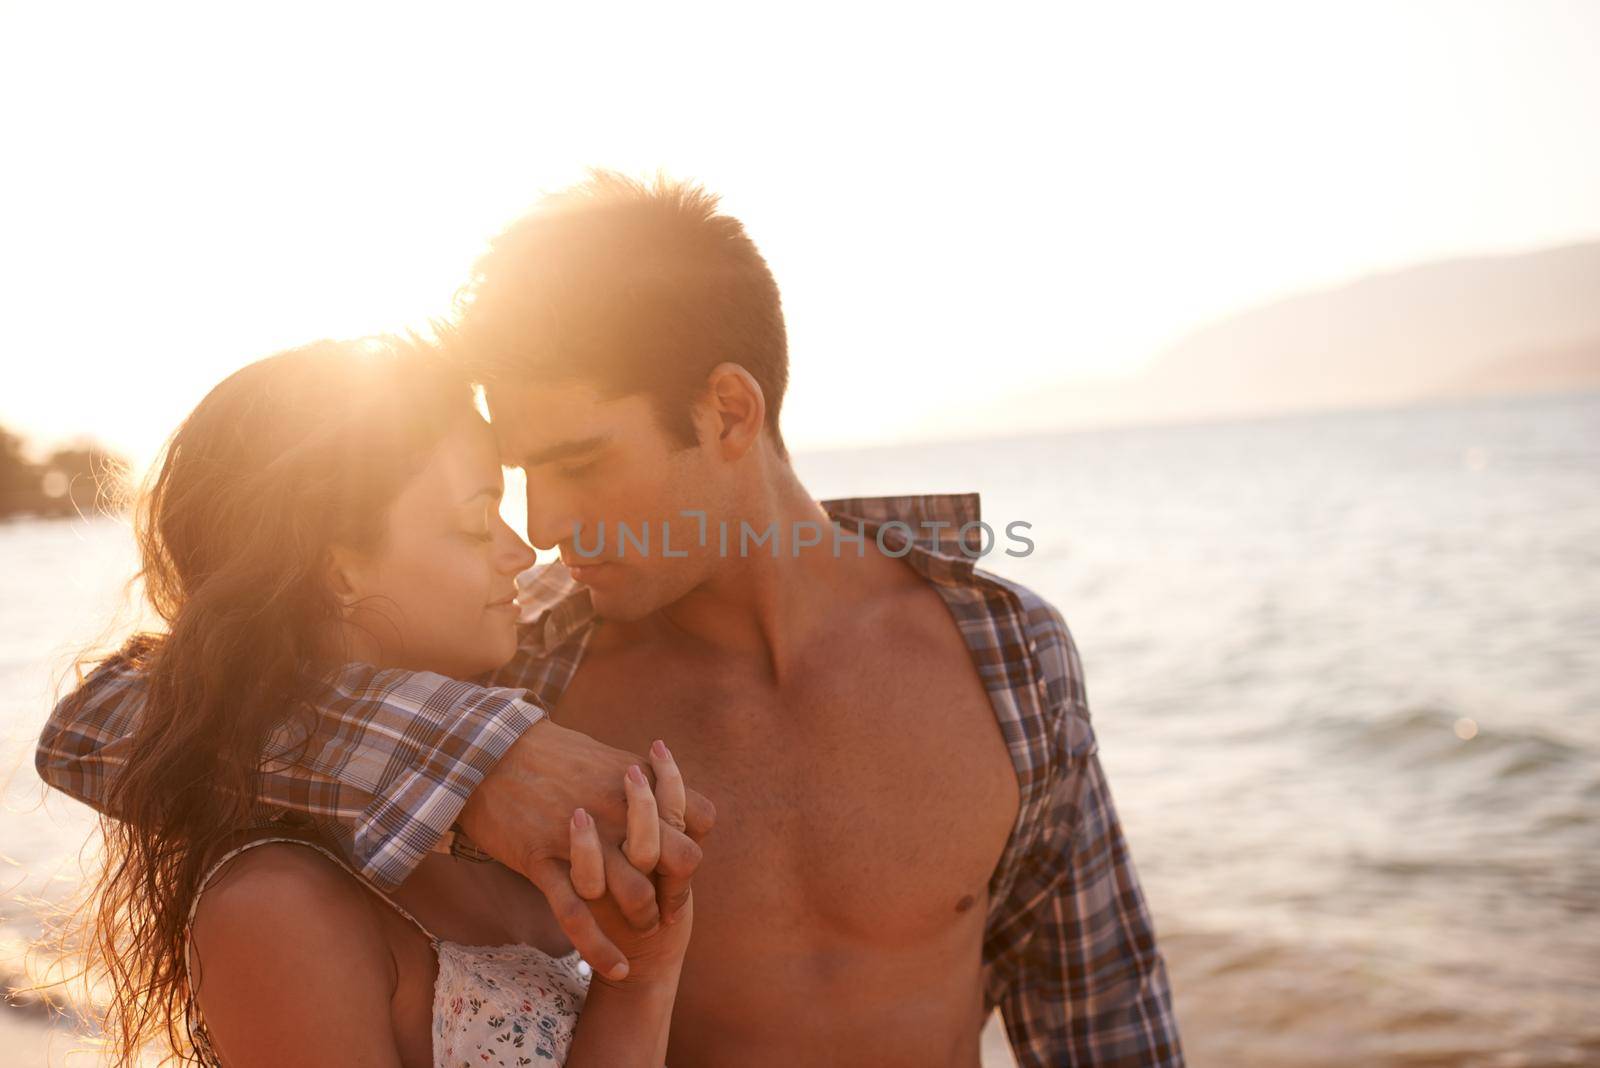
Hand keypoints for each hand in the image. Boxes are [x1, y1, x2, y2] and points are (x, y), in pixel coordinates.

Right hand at [457, 719, 713, 980]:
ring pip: (635, 892)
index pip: (700, 816)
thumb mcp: (604, 755)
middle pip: (680, 858)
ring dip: (644, 918)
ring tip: (640, 928)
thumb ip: (638, 778)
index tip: (681, 865)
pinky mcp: (543, 860)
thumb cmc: (547, 753)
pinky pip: (577, 914)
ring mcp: (582, 837)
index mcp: (636, 779)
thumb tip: (665, 792)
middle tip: (667, 906)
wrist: (485, 751)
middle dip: (679, 889)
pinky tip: (616, 967)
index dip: (698, 840)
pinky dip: (601, 948)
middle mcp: (618, 809)